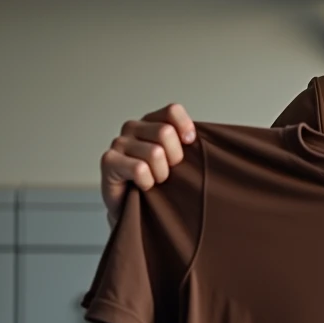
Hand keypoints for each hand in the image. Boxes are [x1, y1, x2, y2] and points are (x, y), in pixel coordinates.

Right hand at [100, 103, 195, 224]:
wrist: (137, 212)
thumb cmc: (161, 185)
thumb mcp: (180, 161)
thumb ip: (190, 145)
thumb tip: (214, 137)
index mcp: (152, 122)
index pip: (172, 111)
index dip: (185, 127)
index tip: (191, 144)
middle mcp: (133, 128)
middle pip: (165, 132)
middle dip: (175, 158)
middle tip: (169, 172)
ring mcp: (119, 143)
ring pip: (154, 153)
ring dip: (161, 174)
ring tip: (155, 181)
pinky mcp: (109, 161)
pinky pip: (139, 169)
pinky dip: (147, 182)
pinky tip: (143, 186)